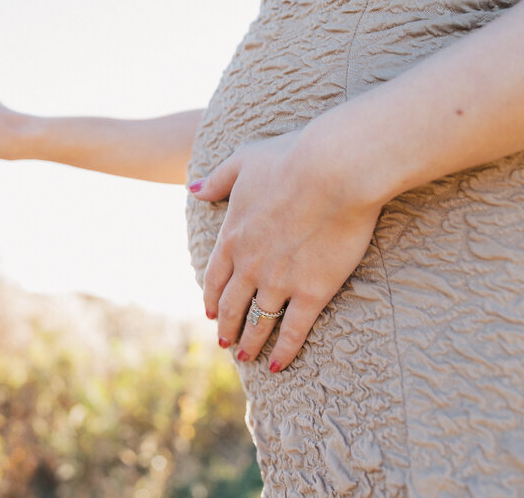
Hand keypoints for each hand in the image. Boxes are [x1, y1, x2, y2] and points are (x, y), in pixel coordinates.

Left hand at [190, 131, 382, 371]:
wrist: (331, 171)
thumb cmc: (289, 159)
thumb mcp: (243, 162)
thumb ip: (216, 180)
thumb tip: (192, 189)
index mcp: (233, 236)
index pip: (215, 277)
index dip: (212, 297)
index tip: (210, 313)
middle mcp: (249, 265)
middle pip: (232, 304)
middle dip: (226, 326)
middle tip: (225, 342)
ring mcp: (279, 281)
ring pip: (258, 321)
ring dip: (250, 341)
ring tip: (246, 356)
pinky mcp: (312, 291)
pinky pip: (294, 330)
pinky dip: (285, 351)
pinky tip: (278, 365)